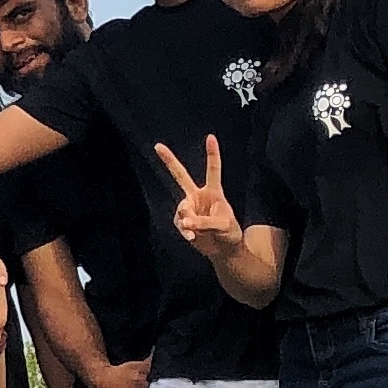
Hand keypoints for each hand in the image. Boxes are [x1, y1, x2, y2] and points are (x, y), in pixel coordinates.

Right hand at [154, 133, 242, 258]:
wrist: (223, 251)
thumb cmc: (230, 234)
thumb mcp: (223, 226)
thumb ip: (204, 222)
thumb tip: (184, 222)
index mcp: (214, 192)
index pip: (213, 170)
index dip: (212, 154)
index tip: (210, 137)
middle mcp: (199, 197)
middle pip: (181, 176)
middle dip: (169, 161)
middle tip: (157, 146)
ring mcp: (189, 209)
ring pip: (181, 209)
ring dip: (187, 220)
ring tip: (194, 231)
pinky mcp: (182, 222)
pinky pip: (179, 224)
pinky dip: (184, 231)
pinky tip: (191, 238)